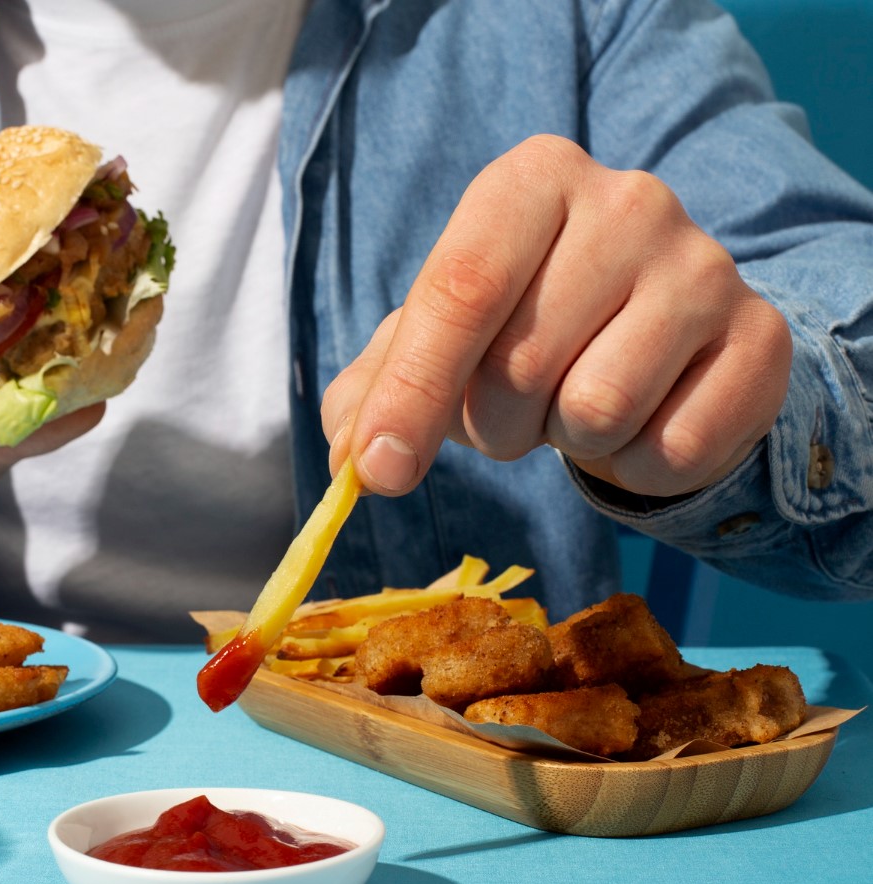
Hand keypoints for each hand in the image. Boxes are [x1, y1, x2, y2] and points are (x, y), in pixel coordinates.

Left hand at [322, 135, 791, 499]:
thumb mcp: (440, 340)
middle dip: (496, 421)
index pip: (460, 290)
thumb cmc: (525, 329)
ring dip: (567, 439)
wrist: (660, 334)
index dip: (411, 392)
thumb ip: (376, 391)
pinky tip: (644, 420)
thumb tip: (353, 460)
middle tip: (517, 405)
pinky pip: (671, 449)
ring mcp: (705, 264)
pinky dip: (636, 465)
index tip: (378, 472)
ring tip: (578, 400)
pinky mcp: (761, 338)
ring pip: (597, 408)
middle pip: (520, 363)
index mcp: (532, 179)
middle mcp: (628, 201)